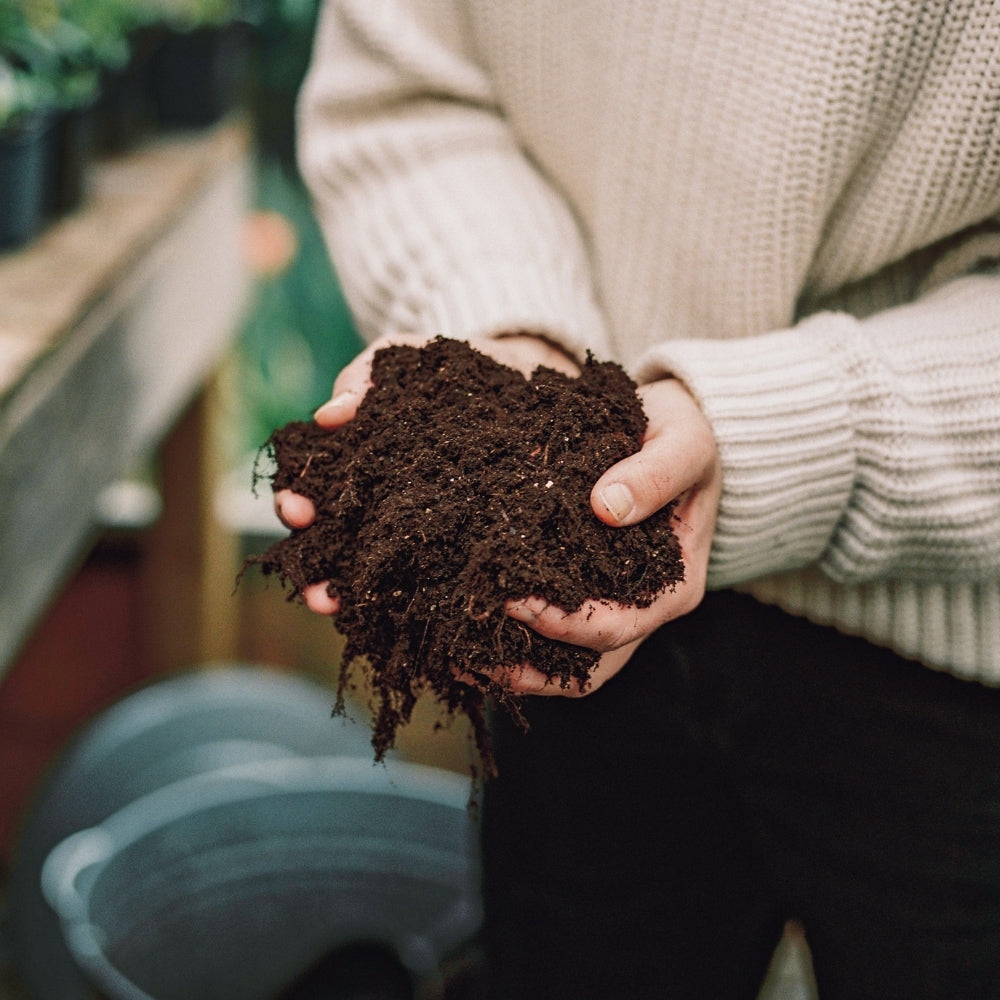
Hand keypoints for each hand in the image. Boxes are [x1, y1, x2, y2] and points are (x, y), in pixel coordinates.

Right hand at [273, 331, 579, 613]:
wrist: (520, 380)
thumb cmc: (452, 369)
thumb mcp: (405, 359)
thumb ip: (365, 376)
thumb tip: (329, 416)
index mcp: (354, 460)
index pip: (312, 488)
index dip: (296, 501)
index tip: (297, 511)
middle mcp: (376, 502)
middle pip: (335, 541)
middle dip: (317, 567)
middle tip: (314, 587)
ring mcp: (415, 527)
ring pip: (373, 569)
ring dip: (351, 596)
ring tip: (340, 611)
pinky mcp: (457, 544)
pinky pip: (431, 576)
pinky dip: (412, 599)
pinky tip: (406, 618)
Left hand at [498, 376, 720, 696]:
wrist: (674, 432)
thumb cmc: (683, 436)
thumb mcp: (684, 443)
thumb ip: (655, 473)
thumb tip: (607, 506)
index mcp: (676, 585)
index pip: (617, 627)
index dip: (564, 623)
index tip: (514, 600)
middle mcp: (646, 608)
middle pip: (588, 664)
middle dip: (529, 660)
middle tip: (471, 637)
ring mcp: (617, 606)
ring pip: (568, 664)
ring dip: (516, 667)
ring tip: (459, 658)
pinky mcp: (588, 593)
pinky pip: (554, 640)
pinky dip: (515, 645)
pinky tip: (470, 637)